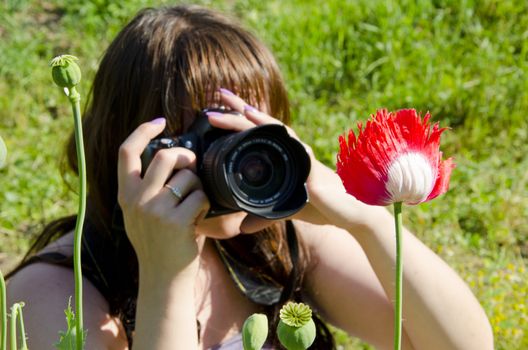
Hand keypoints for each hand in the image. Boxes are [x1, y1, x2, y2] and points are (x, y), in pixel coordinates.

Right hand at [117, 118, 209, 276]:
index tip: (159, 121)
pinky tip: (199, 217)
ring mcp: (155, 210)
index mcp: (125, 195)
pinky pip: (200, 196)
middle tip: (193, 164)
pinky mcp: (176, 221)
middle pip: (165, 156)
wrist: (163, 278)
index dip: (142, 131)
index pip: (126, 151)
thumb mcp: (139, 214)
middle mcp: (136, 200)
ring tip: (194, 203)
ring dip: (198, 186)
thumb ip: (145, 188)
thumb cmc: (158, 242)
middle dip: (185, 155)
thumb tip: (169, 156)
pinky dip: (205, 203)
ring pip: (187, 176)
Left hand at [212, 89, 354, 231]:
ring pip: (278, 132)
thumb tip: (242, 227)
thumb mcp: (284, 210)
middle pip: (263, 125)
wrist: (347, 214)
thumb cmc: (319, 207)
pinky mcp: (311, 169)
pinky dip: (282, 138)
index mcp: (284, 157)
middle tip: (220, 94)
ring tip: (241, 109)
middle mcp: (292, 151)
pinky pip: (296, 150)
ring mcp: (302, 157)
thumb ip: (261, 217)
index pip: (258, 133)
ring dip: (258, 119)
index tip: (218, 107)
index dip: (240, 119)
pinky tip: (267, 128)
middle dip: (241, 110)